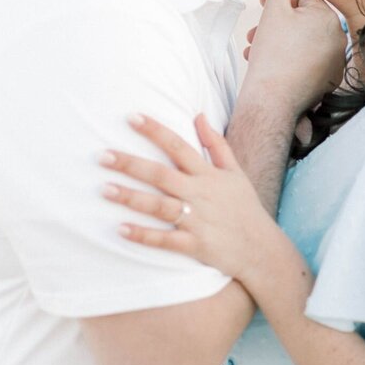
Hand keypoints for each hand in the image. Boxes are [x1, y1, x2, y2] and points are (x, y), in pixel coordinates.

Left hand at [100, 113, 280, 288]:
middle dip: (130, 164)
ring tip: (104, 189)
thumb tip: (198, 115)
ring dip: (131, 198)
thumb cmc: (245, 208)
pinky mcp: (196, 245)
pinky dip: (143, 235)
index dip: (155, 130)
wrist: (262, 249)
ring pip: (159, 207)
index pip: (178, 145)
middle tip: (102, 155)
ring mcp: (198, 220)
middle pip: (161, 174)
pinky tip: (121, 229)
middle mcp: (201, 194)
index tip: (131, 117)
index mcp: (208, 174)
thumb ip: (216, 144)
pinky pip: (165, 240)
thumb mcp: (235, 172)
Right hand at [241, 0, 346, 118]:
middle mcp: (339, 40)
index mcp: (329, 19)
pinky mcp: (328, 80)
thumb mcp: (274, 8)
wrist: (272, 102)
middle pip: (303, 21)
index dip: (278, 4)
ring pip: (303, 42)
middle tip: (256, 34)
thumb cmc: (272, 56)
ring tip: (259, 51)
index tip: (262, 12)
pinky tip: (273, 65)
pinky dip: (291, 60)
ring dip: (279, 42)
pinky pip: (308, 61)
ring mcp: (335, 62)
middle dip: (277, 25)